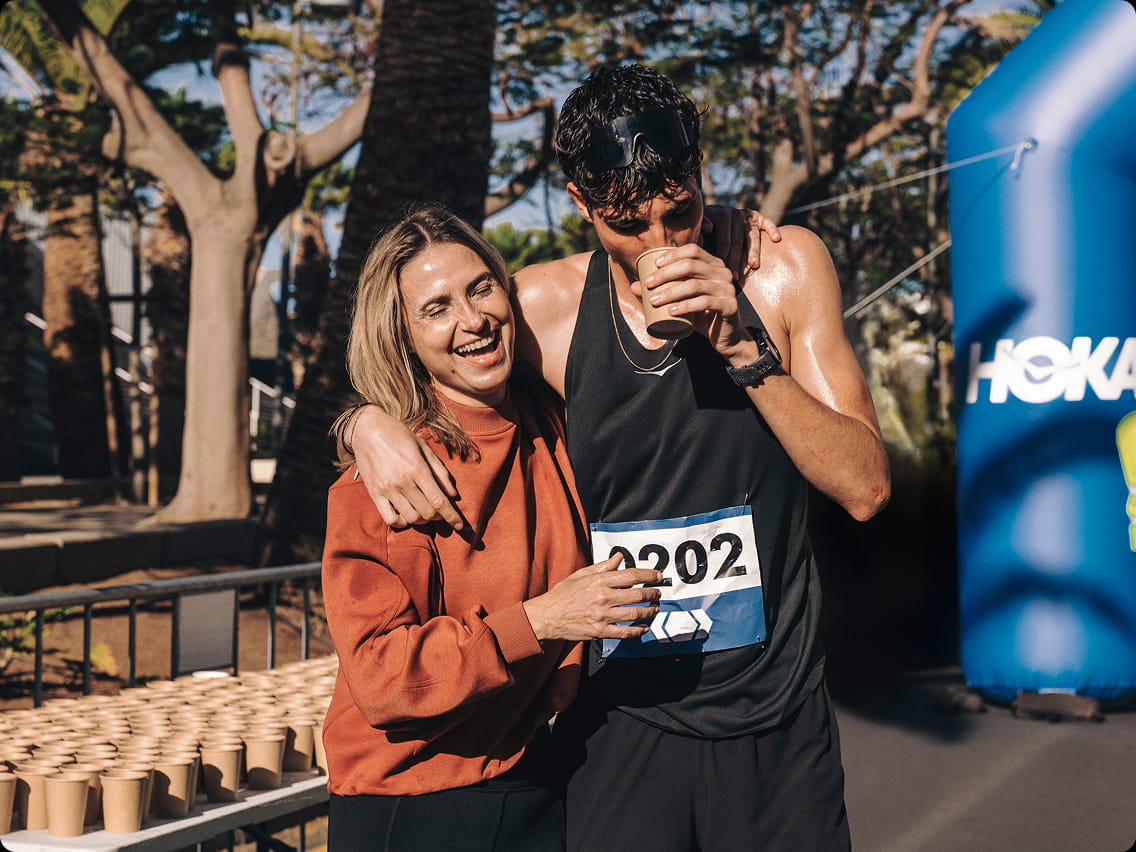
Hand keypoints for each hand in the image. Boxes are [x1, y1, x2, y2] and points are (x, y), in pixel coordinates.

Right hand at [352, 405, 464, 529]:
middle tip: (441, 512)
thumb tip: (453, 495)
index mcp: (418, 468)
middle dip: (439, 517)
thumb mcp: (424, 448)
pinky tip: (407, 515)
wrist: (367, 429)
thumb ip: (440, 472)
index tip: (460, 526)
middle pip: (427, 512)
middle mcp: (402, 481)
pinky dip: (402, 522)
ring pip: (411, 518)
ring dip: (423, 520)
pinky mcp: (374, 494)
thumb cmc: (399, 436)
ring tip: (425, 512)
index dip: (452, 516)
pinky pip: (390, 519)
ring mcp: (387, 489)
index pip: (439, 501)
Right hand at [523, 552, 662, 641]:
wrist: (546, 616)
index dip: (648, 575)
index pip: (631, 576)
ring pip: (635, 614)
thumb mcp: (580, 575)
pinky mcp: (600, 631)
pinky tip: (643, 627)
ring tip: (654, 609)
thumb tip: (618, 557)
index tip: (658, 576)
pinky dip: (638, 630)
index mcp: (599, 581)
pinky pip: (625, 632)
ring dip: (649, 612)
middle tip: (658, 593)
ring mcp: (602, 616)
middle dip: (653, 594)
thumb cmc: (562, 594)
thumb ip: (602, 566)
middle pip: (638, 595)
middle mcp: (603, 597)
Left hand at [637, 244, 755, 361]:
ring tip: (654, 301)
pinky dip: (685, 306)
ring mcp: (728, 289)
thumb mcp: (682, 301)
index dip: (673, 254)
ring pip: (695, 285)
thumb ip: (661, 291)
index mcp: (714, 264)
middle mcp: (723, 273)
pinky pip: (705, 303)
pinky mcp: (730, 306)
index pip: (693, 250)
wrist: (726, 337)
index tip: (654, 265)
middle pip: (691, 265)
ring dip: (671, 292)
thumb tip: (634, 286)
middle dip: (665, 273)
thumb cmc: (701, 315)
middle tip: (648, 284)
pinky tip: (672, 311)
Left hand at [703, 206, 780, 277]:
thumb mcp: (699, 224)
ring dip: (754, 252)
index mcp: (721, 215)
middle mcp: (736, 214)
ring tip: (754, 266)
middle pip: (738, 242)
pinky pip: (767, 222)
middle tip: (737, 278)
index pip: (725, 241)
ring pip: (753, 236)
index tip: (725, 274)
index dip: (725, 258)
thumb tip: (709, 228)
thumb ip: (702, 225)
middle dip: (737, 262)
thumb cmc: (704, 226)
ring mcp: (748, 215)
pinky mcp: (758, 216)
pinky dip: (772, 229)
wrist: (712, 212)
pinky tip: (776, 239)